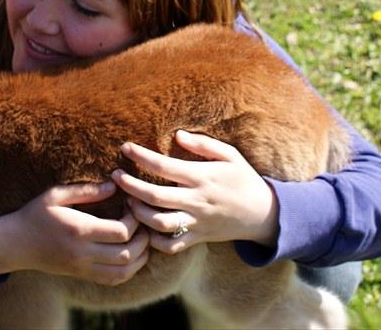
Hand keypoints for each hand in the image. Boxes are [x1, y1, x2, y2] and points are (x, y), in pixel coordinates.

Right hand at [0, 181, 149, 284]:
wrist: (16, 244)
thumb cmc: (36, 214)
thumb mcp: (56, 195)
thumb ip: (86, 190)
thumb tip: (114, 185)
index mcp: (78, 230)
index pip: (121, 232)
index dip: (134, 219)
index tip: (131, 204)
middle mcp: (83, 253)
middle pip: (127, 254)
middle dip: (143, 237)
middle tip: (141, 220)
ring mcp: (83, 268)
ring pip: (124, 271)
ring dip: (140, 256)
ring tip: (140, 237)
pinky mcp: (83, 275)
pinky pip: (114, 279)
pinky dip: (129, 269)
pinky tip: (130, 252)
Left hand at [111, 131, 278, 254]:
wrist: (264, 215)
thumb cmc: (243, 179)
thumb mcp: (230, 155)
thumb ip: (203, 144)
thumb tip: (177, 135)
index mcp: (202, 177)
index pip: (164, 167)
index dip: (141, 157)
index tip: (125, 148)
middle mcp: (197, 201)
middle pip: (154, 197)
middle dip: (130, 186)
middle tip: (115, 175)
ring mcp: (196, 222)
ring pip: (159, 223)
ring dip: (138, 213)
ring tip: (127, 201)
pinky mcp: (197, 238)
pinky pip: (171, 245)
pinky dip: (153, 239)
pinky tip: (144, 226)